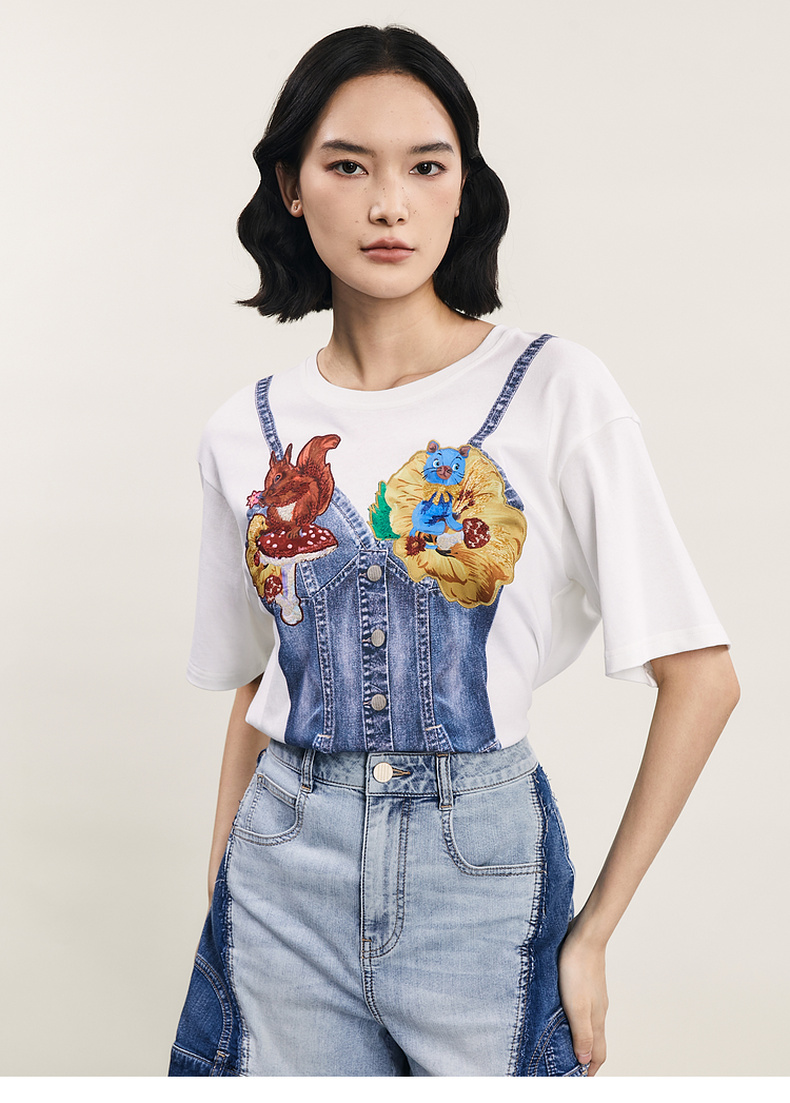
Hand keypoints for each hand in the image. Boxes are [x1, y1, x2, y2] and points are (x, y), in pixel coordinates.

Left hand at [558, 917, 608, 1075]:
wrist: (584, 936)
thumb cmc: (578, 968)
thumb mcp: (577, 1006)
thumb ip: (582, 1034)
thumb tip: (585, 1062)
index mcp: (596, 1019)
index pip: (598, 1054)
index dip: (590, 1069)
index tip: (579, 1079)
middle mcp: (598, 1010)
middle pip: (595, 1042)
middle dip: (585, 1057)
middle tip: (570, 1066)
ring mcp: (593, 997)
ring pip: (589, 1024)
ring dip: (579, 1038)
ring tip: (564, 1044)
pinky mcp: (585, 984)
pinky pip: (583, 1009)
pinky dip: (575, 1020)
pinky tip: (562, 1014)